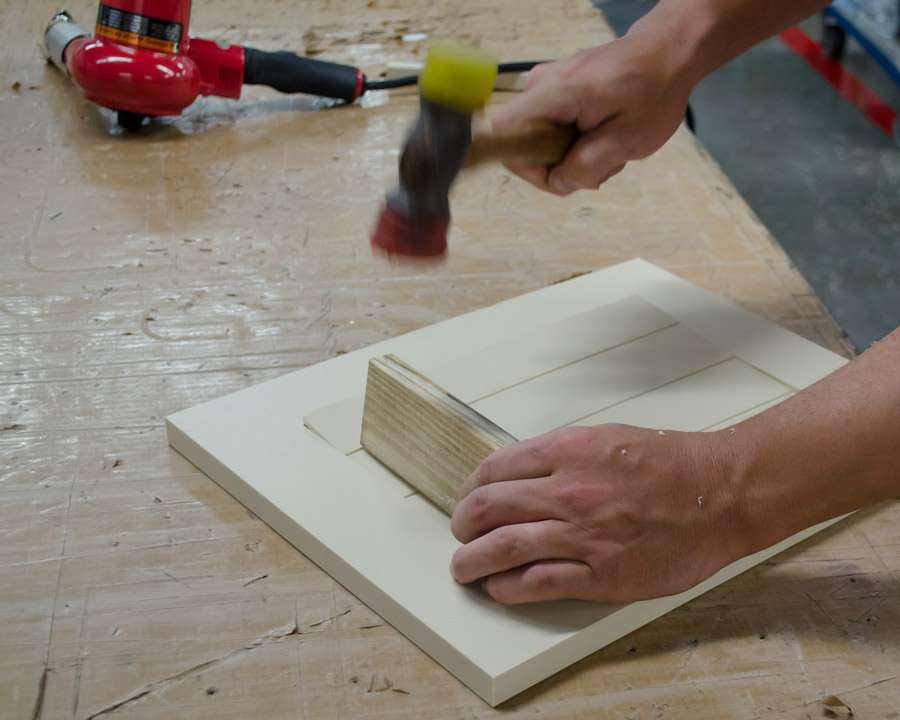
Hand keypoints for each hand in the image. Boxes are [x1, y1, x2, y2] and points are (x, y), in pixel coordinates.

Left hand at [450, 425, 749, 603]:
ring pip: (502, 548)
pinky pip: (536, 583)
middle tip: (460, 534)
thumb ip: (558, 454)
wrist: (720, 493)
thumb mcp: (604, 438)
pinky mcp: (601, 574)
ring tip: (462, 568)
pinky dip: (507, 588)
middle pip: (487, 508)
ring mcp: (582, 534)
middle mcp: (568, 490)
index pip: (493, 470)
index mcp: (567, 450)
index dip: (470, 489)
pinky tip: (499, 588)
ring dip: (471, 561)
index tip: (466, 500)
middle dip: (462, 524)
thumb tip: (516, 473)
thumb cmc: (667, 463)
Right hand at [492, 34, 695, 195]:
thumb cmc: (653, 92)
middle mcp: (540, 84)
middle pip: (523, 143)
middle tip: (598, 164)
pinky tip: (601, 136)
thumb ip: (586, 167)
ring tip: (607, 147)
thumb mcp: (627, 140)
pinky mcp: (554, 87)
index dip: (528, 166)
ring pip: (538, 139)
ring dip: (570, 155)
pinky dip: (574, 140)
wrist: (667, 54)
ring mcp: (545, 84)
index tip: (562, 173)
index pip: (506, 135)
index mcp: (554, 93)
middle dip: (558, 165)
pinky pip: (550, 127)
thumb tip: (557, 183)